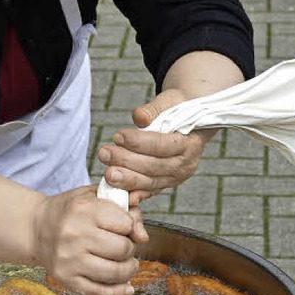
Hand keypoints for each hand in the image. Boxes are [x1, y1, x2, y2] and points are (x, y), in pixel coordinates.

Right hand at [31, 186, 147, 294]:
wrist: (35, 227)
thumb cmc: (69, 211)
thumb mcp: (94, 197)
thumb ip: (124, 209)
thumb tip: (143, 236)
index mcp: (83, 209)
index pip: (125, 223)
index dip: (130, 227)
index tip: (124, 228)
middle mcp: (75, 234)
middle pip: (123, 249)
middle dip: (129, 249)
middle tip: (123, 247)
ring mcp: (70, 259)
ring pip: (116, 273)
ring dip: (128, 270)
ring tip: (126, 265)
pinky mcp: (66, 279)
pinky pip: (100, 293)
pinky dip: (118, 294)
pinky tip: (125, 288)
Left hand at [98, 89, 215, 205]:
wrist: (189, 121)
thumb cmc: (178, 109)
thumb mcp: (170, 102)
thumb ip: (154, 109)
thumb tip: (139, 117)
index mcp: (190, 144)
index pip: (163, 146)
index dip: (139, 142)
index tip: (118, 136)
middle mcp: (186, 164)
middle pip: (155, 167)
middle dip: (127, 161)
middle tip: (104, 153)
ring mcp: (176, 178)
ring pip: (150, 182)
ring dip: (127, 179)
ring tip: (107, 173)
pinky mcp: (164, 184)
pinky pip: (148, 191)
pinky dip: (133, 193)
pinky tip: (118, 193)